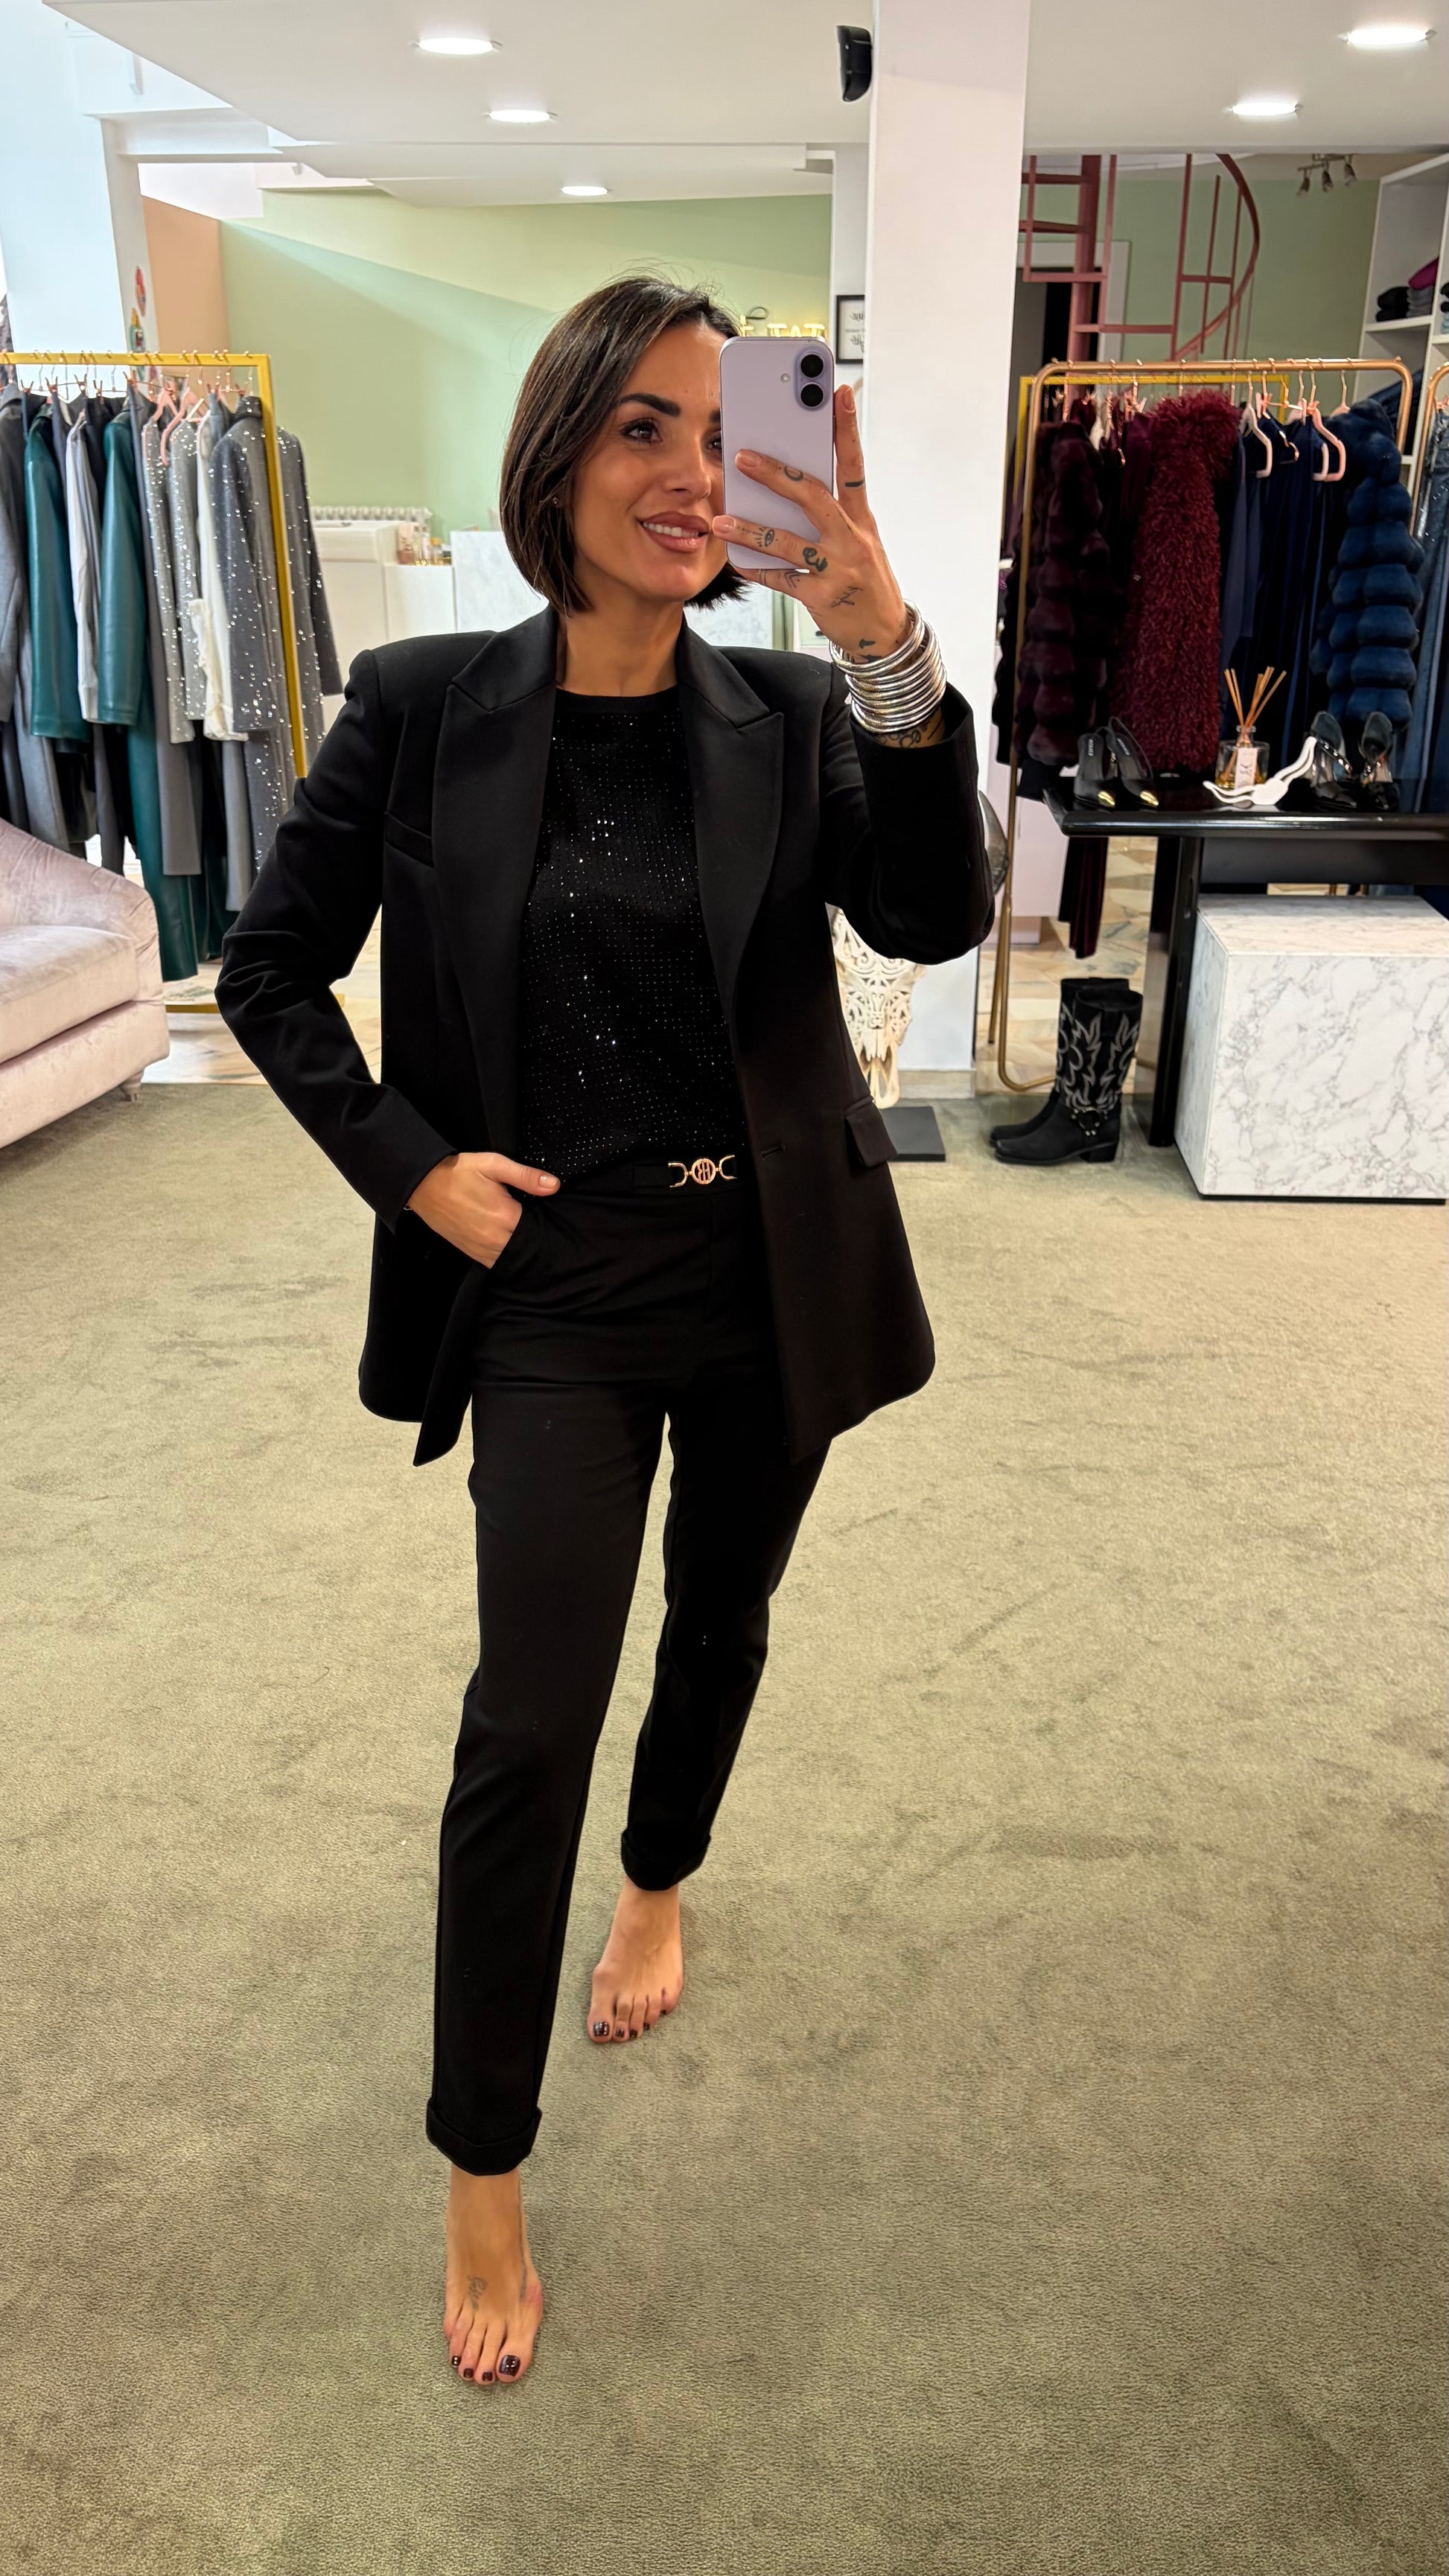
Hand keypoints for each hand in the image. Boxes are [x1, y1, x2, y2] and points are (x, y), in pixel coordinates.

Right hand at [406, 1151, 558, 1265]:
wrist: (423, 1183)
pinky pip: (494, 1262)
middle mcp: (494, 1239)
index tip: (544, 1216)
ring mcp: (480, 1248)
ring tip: (522, 1236)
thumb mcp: (494, 1164)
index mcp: (505, 1218)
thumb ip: (525, 1176)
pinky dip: (503, 1256)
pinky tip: (507, 1244)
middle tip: (534, 1225)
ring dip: (519, 1251)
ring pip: (511, 1259)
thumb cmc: (458, 1172)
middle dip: (533, 1239)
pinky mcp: (469, 1251)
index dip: (545, 1225)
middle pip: (526, 1249)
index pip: (538, 1231)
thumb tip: (553, 1185)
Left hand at [711, 381, 908, 662]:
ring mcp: (837, 567)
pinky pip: (780, 580)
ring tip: (721, 520)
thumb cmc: (865, 579)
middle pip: (812, 495)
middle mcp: (851, 538)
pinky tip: (735, 558)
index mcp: (862, 517)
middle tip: (742, 457)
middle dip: (776, 474)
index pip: (854, 464)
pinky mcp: (821, 596)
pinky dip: (756, 569)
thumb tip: (790, 485)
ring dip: (751, 530)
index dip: (847, 428)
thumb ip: (832, 512)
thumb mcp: (860, 539)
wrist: (884, 633)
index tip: (837, 394)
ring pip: (788, 542)